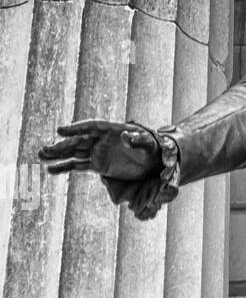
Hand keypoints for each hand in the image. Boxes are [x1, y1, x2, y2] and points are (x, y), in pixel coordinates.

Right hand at [39, 120, 159, 181]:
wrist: (153, 161)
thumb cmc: (151, 148)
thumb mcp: (148, 143)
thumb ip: (137, 140)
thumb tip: (126, 137)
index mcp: (110, 130)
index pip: (90, 127)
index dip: (76, 129)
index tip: (61, 131)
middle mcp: (100, 140)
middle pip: (78, 141)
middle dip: (62, 145)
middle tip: (45, 149)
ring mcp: (97, 152)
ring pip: (74, 153)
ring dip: (58, 154)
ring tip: (41, 155)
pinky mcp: (97, 165)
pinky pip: (78, 165)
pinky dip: (65, 167)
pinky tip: (51, 170)